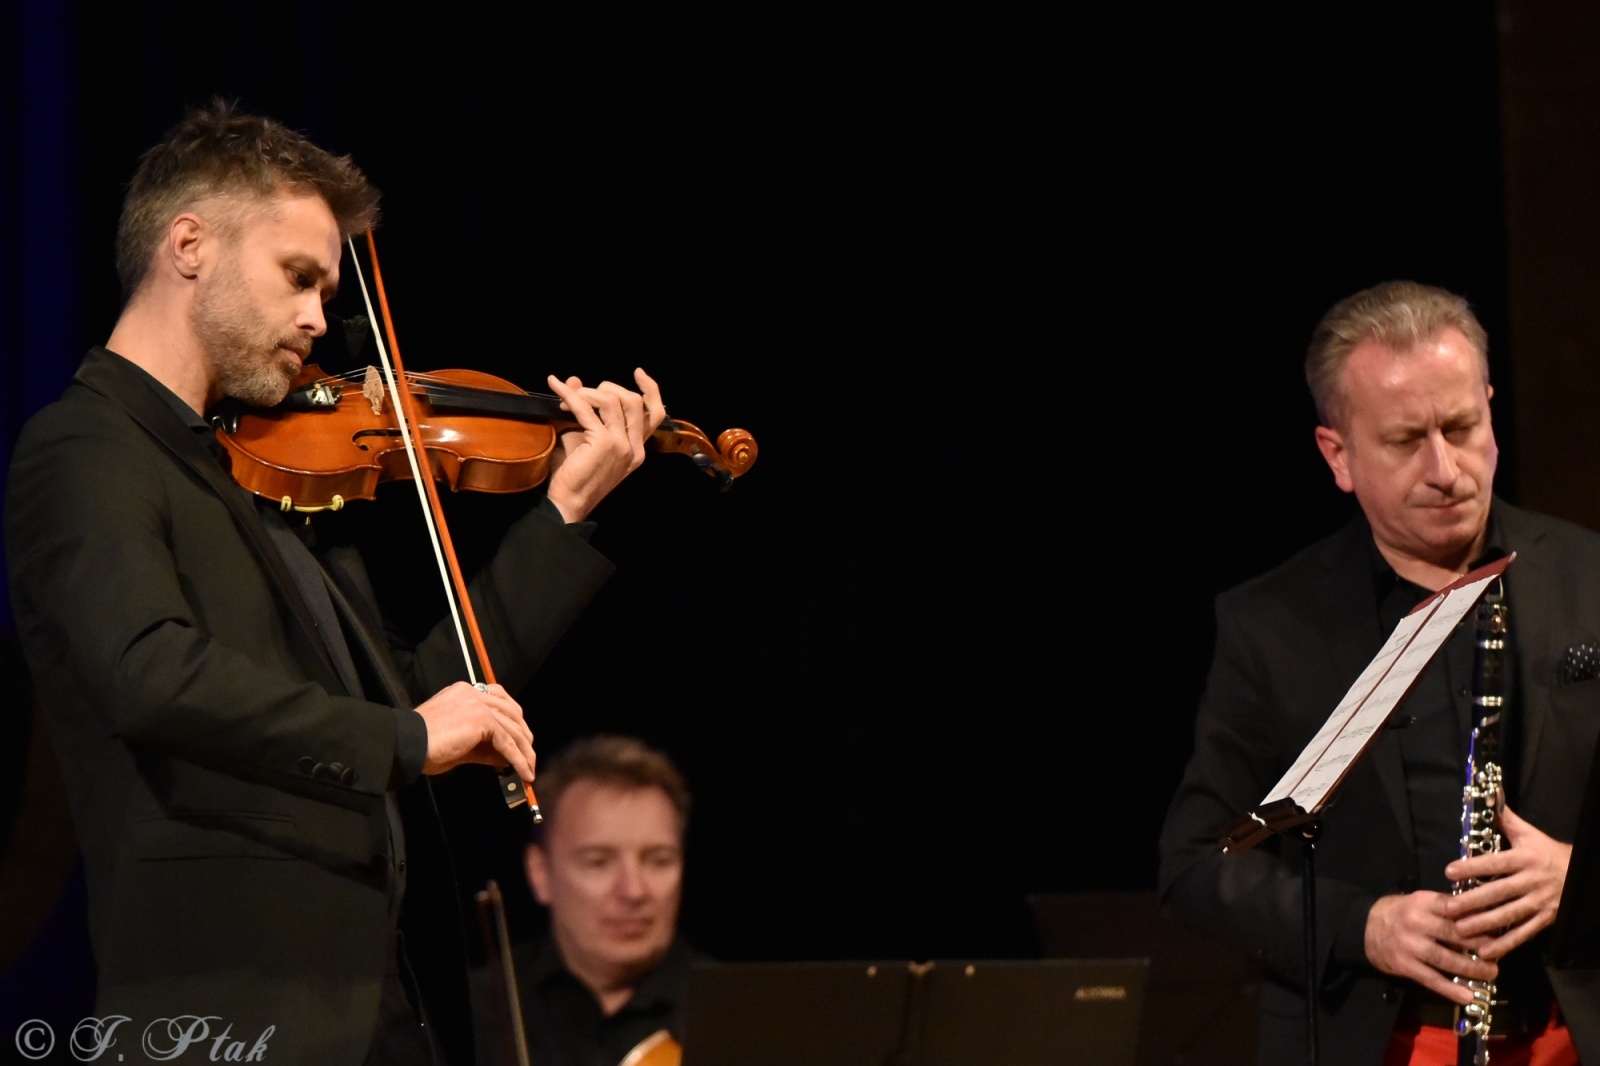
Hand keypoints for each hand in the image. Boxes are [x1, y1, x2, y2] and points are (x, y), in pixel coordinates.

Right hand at [414, 681, 535, 780]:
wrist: (407, 744)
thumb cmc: (424, 746)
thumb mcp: (459, 743)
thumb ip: (482, 745)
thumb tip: (505, 757)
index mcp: (465, 692)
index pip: (499, 699)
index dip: (513, 719)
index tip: (520, 737)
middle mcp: (474, 693)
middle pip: (511, 712)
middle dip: (523, 736)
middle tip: (529, 757)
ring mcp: (479, 704)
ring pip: (512, 729)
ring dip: (524, 752)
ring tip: (529, 771)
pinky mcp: (483, 720)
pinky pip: (508, 743)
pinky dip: (519, 760)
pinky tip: (524, 773)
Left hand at [544, 368, 666, 522]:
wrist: (568, 503)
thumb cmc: (575, 477)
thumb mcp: (585, 440)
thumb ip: (585, 412)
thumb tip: (574, 380)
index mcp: (636, 450)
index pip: (655, 414)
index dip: (650, 390)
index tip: (639, 373)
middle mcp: (634, 447)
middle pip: (634, 401)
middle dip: (608, 388)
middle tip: (585, 393)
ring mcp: (622, 445)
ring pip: (613, 400)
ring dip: (587, 392)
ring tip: (568, 397)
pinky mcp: (604, 443)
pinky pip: (587, 408)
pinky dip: (570, 394)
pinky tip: (557, 387)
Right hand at [1364, 891, 1496, 1003]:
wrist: (1364, 928)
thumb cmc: (1400, 913)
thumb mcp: (1420, 902)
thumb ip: (1446, 909)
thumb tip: (1482, 916)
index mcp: (1422, 902)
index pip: (1455, 908)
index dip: (1478, 917)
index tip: (1499, 925)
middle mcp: (1416, 922)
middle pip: (1454, 934)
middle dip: (1481, 945)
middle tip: (1501, 953)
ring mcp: (1409, 945)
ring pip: (1446, 959)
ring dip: (1472, 969)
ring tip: (1492, 974)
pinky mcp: (1404, 965)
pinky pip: (1431, 979)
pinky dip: (1450, 990)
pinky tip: (1467, 996)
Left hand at [1443, 802, 1570, 958]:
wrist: (1581, 874)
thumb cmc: (1547, 852)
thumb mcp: (1528, 834)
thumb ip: (1505, 818)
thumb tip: (1487, 794)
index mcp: (1525, 858)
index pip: (1495, 863)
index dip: (1472, 867)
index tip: (1449, 871)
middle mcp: (1532, 881)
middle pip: (1499, 892)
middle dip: (1473, 901)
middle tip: (1449, 908)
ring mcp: (1540, 902)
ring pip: (1509, 915)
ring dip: (1484, 924)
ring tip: (1461, 930)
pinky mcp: (1546, 919)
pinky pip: (1524, 933)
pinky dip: (1506, 943)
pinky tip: (1486, 951)